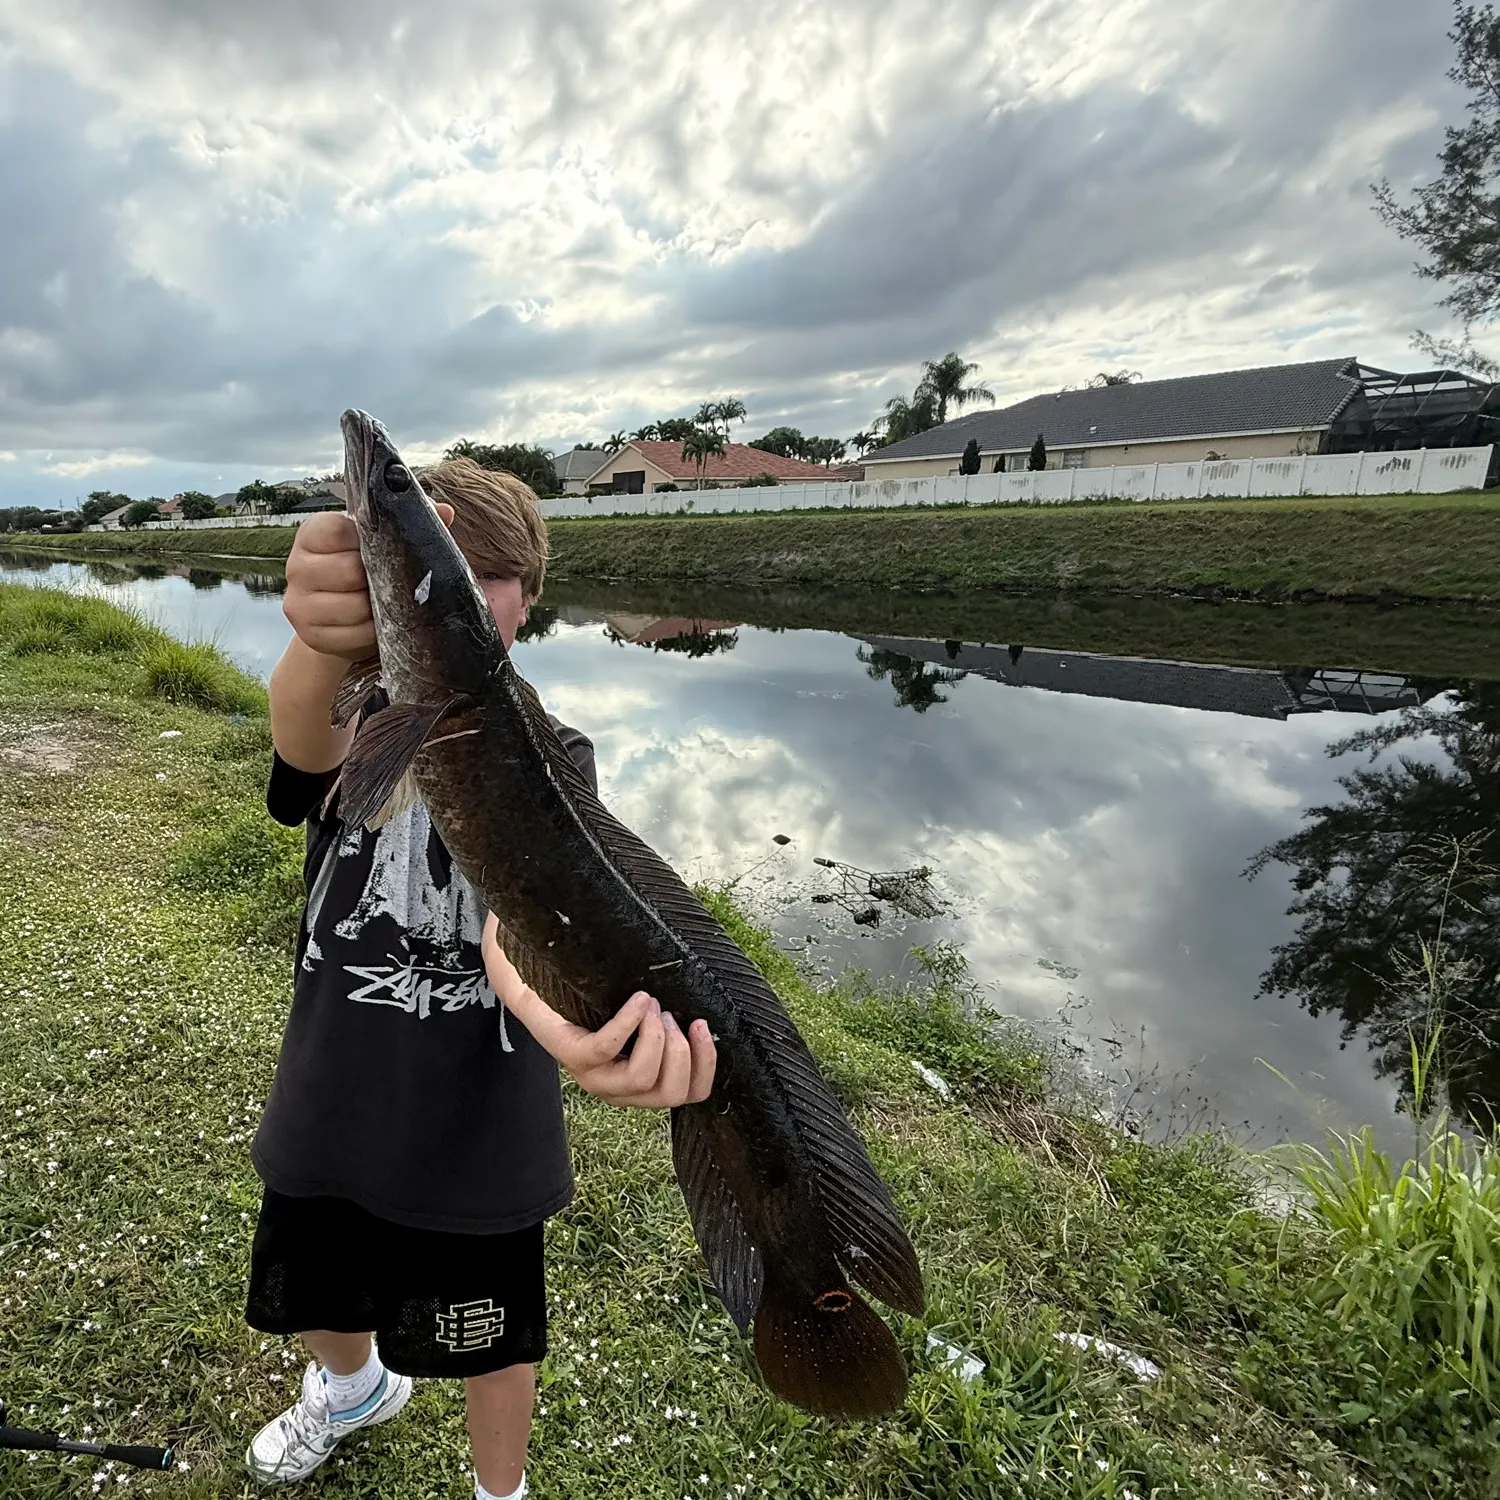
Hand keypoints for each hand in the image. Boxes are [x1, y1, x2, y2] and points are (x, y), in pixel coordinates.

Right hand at [283, 503, 453, 659]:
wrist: (336, 617)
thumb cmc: (363, 568)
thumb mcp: (379, 541)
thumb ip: (407, 522)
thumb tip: (445, 512)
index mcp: (312, 534)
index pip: (337, 531)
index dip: (367, 540)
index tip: (384, 547)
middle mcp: (297, 566)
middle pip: (348, 570)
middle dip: (378, 578)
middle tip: (391, 579)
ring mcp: (299, 602)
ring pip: (352, 606)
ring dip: (379, 608)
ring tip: (387, 601)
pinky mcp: (309, 635)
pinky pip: (352, 636)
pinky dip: (372, 632)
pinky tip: (379, 624)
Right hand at [482, 913, 715, 1107]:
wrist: (579, 1009)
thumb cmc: (554, 983)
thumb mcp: (520, 968)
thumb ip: (505, 954)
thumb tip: (499, 919)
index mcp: (568, 1050)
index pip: (593, 1054)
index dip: (622, 1029)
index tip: (642, 996)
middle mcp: (599, 1080)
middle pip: (639, 1080)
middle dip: (657, 1040)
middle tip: (657, 1005)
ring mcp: (631, 1089)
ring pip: (668, 1093)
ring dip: (680, 1052)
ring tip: (674, 1016)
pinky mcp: (659, 1085)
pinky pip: (692, 1091)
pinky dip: (705, 1063)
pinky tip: (701, 1028)